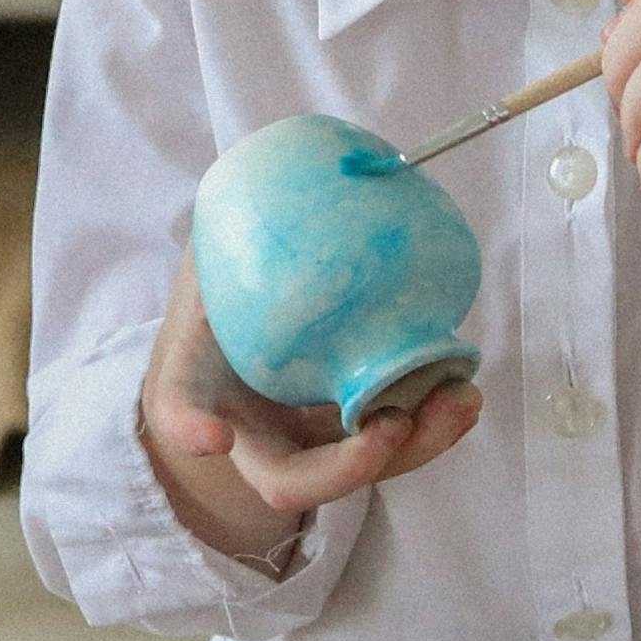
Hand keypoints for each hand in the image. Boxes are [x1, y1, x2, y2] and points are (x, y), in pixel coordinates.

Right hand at [136, 240, 480, 566]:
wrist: (239, 343)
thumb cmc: (225, 296)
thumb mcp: (218, 255)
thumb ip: (243, 226)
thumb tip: (349, 159)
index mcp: (194, 384)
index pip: (177, 409)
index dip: (190, 426)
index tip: (211, 435)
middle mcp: (248, 435)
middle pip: (286, 481)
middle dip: (342, 468)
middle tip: (383, 427)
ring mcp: (303, 446)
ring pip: (353, 476)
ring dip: (412, 449)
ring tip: (458, 399)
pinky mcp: (350, 442)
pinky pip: (393, 446)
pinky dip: (431, 423)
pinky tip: (463, 389)